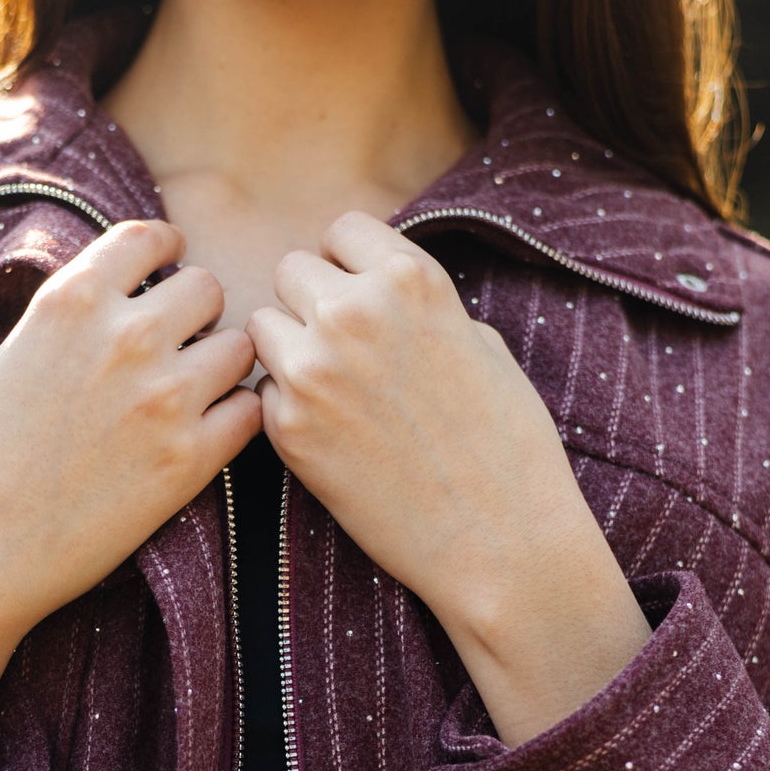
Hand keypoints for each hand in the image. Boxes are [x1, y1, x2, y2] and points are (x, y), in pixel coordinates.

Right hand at [0, 218, 260, 770]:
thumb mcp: (13, 358)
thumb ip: (73, 322)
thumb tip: (124, 302)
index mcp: (72, 300)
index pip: (150, 240)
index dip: (168, 255)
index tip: (169, 275)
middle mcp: (125, 336)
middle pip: (209, 289)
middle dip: (198, 318)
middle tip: (179, 353)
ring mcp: (164, 397)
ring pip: (239, 348)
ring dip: (222, 368)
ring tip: (193, 399)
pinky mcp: (190, 461)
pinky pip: (250, 412)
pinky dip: (235, 420)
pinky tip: (203, 438)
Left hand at [247, 212, 651, 745]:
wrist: (499, 539)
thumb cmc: (507, 444)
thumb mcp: (480, 343)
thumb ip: (418, 305)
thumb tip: (373, 289)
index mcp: (410, 278)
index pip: (341, 231)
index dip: (350, 267)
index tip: (364, 301)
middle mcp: (353, 312)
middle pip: (290, 271)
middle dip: (312, 306)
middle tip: (346, 354)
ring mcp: (312, 369)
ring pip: (262, 328)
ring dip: (288, 352)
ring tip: (336, 394)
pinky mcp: (286, 429)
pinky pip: (263, 394)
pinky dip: (286, 410)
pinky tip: (334, 440)